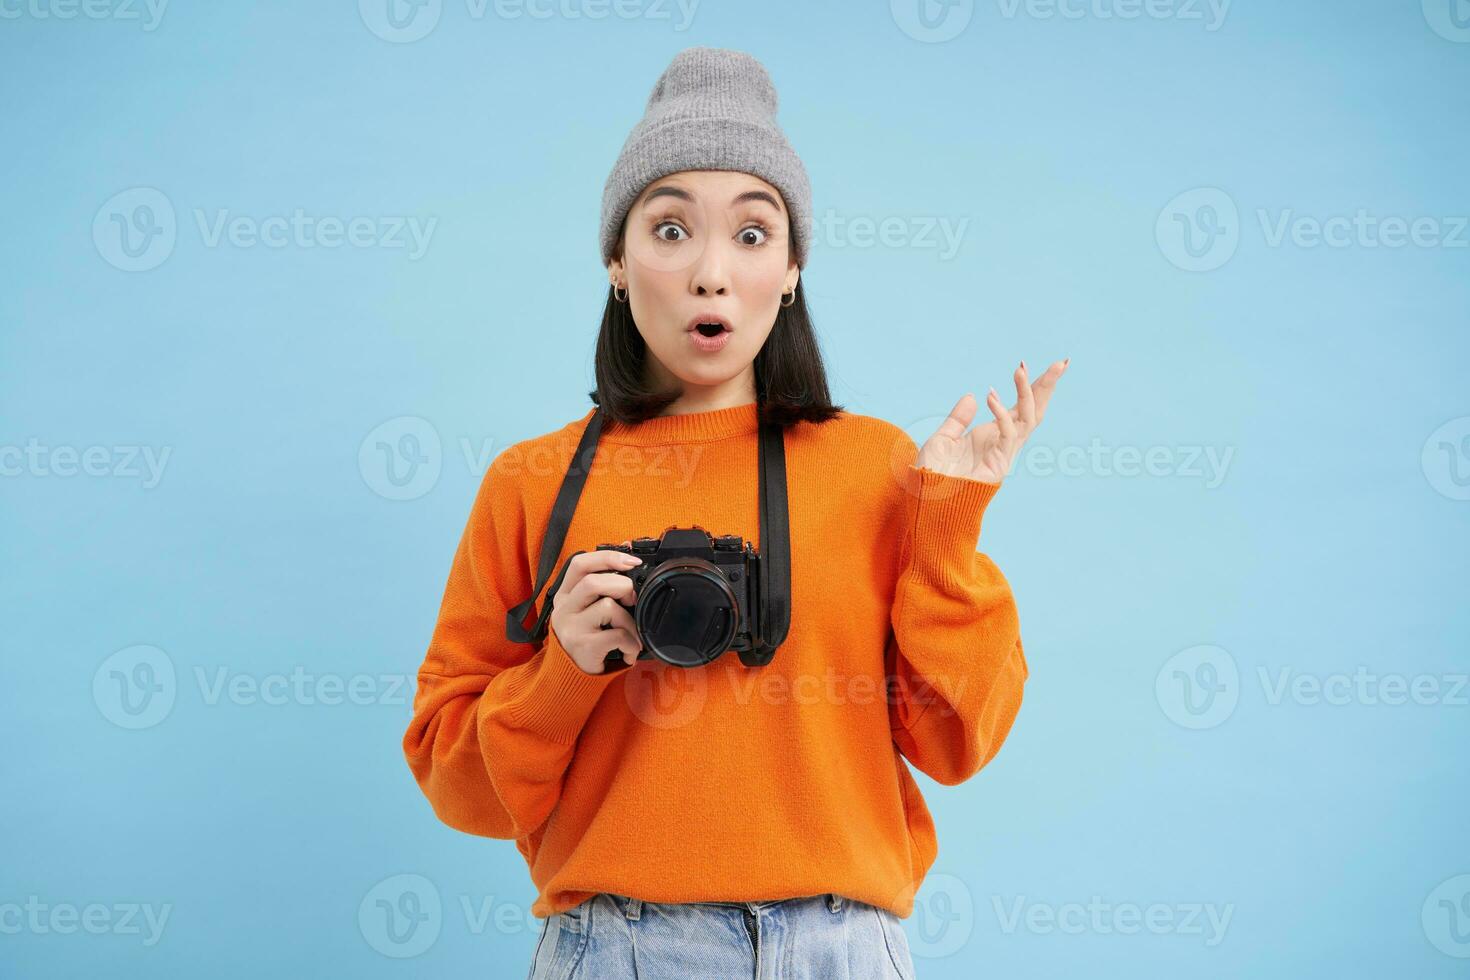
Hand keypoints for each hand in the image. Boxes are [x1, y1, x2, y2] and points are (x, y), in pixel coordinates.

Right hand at [547, 540, 644, 674]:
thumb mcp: (590, 608)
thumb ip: (605, 582)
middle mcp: (564, 608)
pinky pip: (617, 635)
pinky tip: (629, 651)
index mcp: (566, 594)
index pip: (580, 564)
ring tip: (630, 634)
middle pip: (593, 582)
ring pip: (608, 607)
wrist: (573, 675)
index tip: (632, 561)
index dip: (607, 557)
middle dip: (622, 586)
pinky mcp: (583, 646)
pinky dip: (631, 643)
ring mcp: (571, 628)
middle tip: (632, 601)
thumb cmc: (589, 635)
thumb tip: (628, 547)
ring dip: (630, 621)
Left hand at [915, 358, 1068, 484]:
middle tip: (1062, 362)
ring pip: (1027, 420)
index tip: (1032, 363)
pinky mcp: (999, 465)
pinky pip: (1007, 435)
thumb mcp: (943, 438)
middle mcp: (1003, 443)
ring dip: (1027, 393)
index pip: (1020, 407)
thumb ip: (958, 419)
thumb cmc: (932, 476)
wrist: (925, 502)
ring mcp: (1003, 454)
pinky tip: (990, 396)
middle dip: (1048, 387)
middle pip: (1034, 411)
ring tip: (1020, 369)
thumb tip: (973, 396)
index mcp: (992, 435)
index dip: (1031, 387)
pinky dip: (1001, 414)